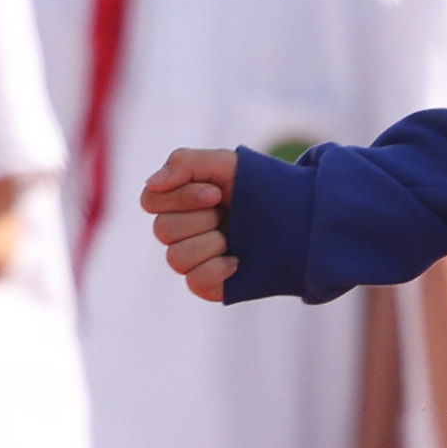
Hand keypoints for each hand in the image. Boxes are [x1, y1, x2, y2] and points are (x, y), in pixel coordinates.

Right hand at [148, 146, 254, 299]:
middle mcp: (178, 232)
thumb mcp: (223, 163)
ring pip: (175, 258)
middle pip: (162, 230)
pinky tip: (237, 260)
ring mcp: (191, 259)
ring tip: (232, 237)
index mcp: (176, 202)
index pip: (151, 200)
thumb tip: (152, 183)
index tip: (216, 194)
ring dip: (210, 243)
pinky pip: (195, 281)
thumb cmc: (255, 187)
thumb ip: (184, 163)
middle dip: (202, 218)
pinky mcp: (207, 284)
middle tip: (227, 214)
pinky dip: (217, 269)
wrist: (296, 216)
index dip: (182, 197)